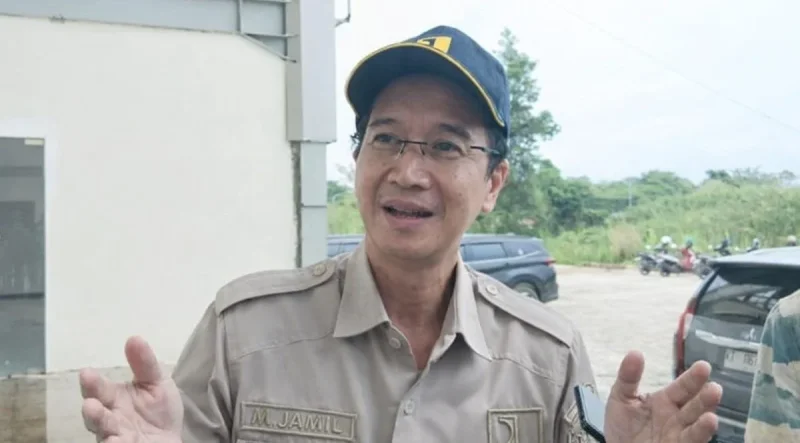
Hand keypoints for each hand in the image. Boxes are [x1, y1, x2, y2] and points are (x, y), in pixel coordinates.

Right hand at [80, 336, 183, 442]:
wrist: (171, 439)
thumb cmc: (160, 410)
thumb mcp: (157, 383)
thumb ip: (145, 364)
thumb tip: (133, 338)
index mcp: (114, 398)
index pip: (99, 389)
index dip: (92, 383)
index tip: (86, 373)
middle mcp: (109, 418)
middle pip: (95, 413)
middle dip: (92, 408)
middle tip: (90, 402)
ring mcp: (115, 436)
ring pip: (102, 432)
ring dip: (98, 425)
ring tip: (95, 415)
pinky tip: (115, 440)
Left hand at [604, 351, 721, 442]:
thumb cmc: (622, 426)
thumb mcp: (621, 398)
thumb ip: (628, 377)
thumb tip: (635, 352)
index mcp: (666, 401)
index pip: (683, 387)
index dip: (693, 378)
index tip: (704, 366)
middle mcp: (677, 417)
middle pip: (695, 406)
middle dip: (705, 398)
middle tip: (715, 388)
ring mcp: (679, 435)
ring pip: (696, 427)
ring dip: (705, 422)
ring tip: (711, 416)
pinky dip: (699, 436)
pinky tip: (705, 428)